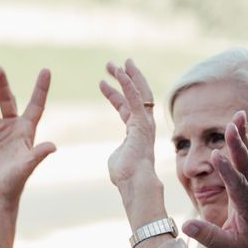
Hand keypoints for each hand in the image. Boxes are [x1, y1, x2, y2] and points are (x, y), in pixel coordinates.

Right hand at [0, 67, 54, 201]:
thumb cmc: (16, 181)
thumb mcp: (27, 166)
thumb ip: (38, 155)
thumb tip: (53, 146)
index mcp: (26, 130)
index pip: (35, 105)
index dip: (41, 88)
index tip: (46, 70)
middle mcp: (12, 127)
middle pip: (8, 101)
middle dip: (2, 86)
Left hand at [99, 59, 160, 202]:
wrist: (134, 183)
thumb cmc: (125, 176)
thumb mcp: (118, 158)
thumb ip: (119, 151)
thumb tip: (118, 156)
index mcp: (136, 131)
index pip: (125, 107)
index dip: (114, 93)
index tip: (103, 82)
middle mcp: (143, 124)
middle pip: (136, 94)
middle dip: (124, 78)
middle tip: (112, 65)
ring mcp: (144, 123)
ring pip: (138, 92)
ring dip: (126, 77)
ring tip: (114, 64)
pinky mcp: (142, 123)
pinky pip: (136, 99)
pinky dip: (129, 85)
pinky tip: (122, 72)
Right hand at [179, 112, 247, 247]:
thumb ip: (208, 236)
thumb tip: (185, 225)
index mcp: (247, 209)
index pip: (237, 187)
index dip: (227, 172)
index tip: (216, 156)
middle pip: (245, 166)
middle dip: (238, 147)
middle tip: (231, 126)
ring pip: (247, 158)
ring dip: (241, 137)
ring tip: (237, 116)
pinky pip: (245, 158)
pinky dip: (242, 140)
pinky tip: (237, 123)